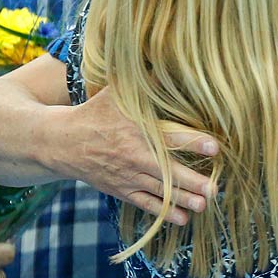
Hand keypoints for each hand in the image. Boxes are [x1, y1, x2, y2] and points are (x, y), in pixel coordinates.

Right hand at [57, 87, 218, 223]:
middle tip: (215, 189)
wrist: (62, 142)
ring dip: (184, 200)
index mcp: (137, 130)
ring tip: (205, 204)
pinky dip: (164, 213)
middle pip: (168, 171)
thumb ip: (144, 81)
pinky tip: (183, 219)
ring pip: (160, 191)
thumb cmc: (94, 113)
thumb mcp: (116, 92)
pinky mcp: (122, 190)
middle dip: (192, 181)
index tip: (215, 147)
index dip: (193, 141)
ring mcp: (128, 176)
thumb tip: (169, 58)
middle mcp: (134, 155)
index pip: (170, 136)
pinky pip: (145, 204)